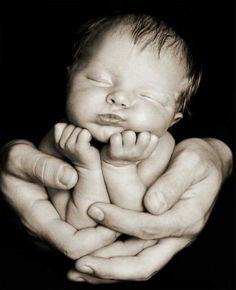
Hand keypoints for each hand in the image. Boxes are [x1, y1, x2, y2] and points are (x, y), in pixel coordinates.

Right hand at [0, 140, 117, 259]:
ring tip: (128, 216)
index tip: (117, 220)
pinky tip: (115, 209)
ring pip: (89, 242)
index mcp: (38, 221)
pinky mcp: (63, 220)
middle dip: (109, 236)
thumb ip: (42, 167)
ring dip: (109, 232)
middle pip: (87, 248)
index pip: (73, 245)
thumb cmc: (14, 163)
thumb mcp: (20, 158)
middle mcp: (50, 231)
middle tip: (131, 220)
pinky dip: (103, 224)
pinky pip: (86, 231)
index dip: (98, 238)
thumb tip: (70, 178)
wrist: (11, 166)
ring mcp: (57, 227)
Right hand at [54, 123, 99, 168]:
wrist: (90, 166)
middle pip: (73, 122)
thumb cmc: (85, 147)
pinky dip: (89, 135)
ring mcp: (68, 145)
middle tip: (84, 139)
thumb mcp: (75, 133)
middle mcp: (60, 142)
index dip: (75, 124)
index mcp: (58, 137)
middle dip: (81, 127)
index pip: (65, 120)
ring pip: (79, 127)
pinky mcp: (78, 148)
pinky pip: (84, 132)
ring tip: (87, 141)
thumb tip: (76, 108)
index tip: (79, 134)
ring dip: (86, 132)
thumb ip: (72, 123)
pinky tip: (89, 142)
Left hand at [67, 138, 231, 282]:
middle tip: (80, 264)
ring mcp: (169, 238)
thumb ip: (173, 183)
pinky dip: (115, 260)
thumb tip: (152, 206)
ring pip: (137, 264)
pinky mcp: (160, 234)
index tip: (94, 210)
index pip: (149, 228)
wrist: (210, 165)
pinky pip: (137, 254)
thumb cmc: (200, 160)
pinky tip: (95, 259)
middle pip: (144, 263)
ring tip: (79, 270)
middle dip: (110, 267)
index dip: (120, 221)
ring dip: (108, 270)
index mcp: (187, 218)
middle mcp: (178, 235)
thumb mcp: (191, 163)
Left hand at [101, 130, 158, 165]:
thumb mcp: (141, 146)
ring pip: (129, 134)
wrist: (115, 163)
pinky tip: (114, 137)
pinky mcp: (114, 153)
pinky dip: (115, 135)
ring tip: (122, 134)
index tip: (141, 133)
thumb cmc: (130, 148)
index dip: (148, 132)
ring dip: (125, 131)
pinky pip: (116, 137)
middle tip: (132, 132)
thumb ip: (146, 135)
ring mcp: (126, 154)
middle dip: (138, 130)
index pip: (154, 138)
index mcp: (146, 153)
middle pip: (144, 135)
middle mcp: (137, 154)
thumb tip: (152, 118)